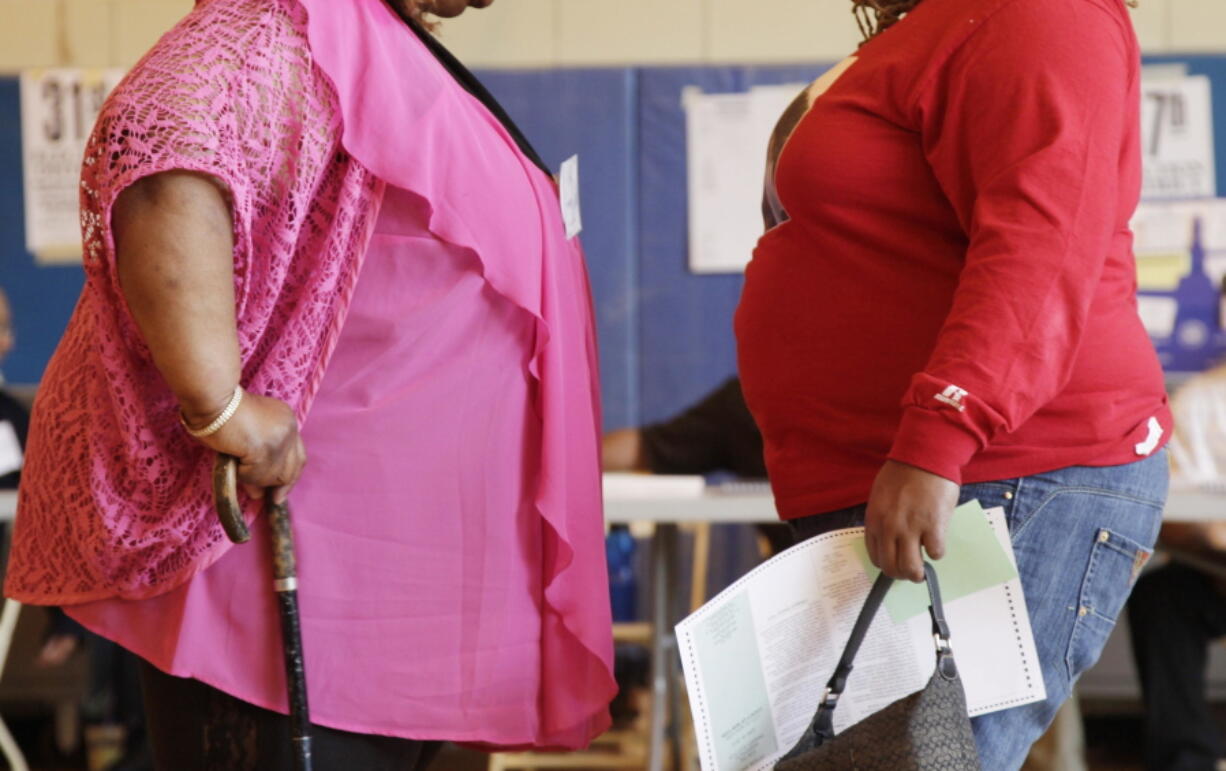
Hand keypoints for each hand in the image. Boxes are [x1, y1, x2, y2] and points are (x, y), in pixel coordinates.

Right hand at [185, 392, 305, 503]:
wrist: (212, 399)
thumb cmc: (220, 412)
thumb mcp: (247, 432)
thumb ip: (257, 456)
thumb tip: (259, 492)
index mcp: (286, 419)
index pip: (297, 454)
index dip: (290, 475)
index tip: (281, 492)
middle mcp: (289, 428)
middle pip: (293, 466)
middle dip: (283, 485)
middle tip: (272, 499)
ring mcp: (280, 439)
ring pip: (275, 475)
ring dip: (257, 480)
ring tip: (241, 475)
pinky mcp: (266, 449)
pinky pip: (258, 476)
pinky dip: (245, 476)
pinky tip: (233, 465)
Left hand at [864, 460, 957, 581]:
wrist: (924, 456)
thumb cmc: (903, 473)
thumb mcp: (881, 498)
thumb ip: (883, 520)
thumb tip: (891, 540)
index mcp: (874, 520)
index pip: (875, 557)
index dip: (887, 565)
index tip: (897, 564)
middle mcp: (889, 528)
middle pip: (891, 568)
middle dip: (903, 574)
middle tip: (913, 571)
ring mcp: (911, 529)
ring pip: (911, 568)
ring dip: (919, 572)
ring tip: (925, 566)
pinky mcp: (933, 527)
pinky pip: (935, 553)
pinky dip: (937, 551)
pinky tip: (937, 540)